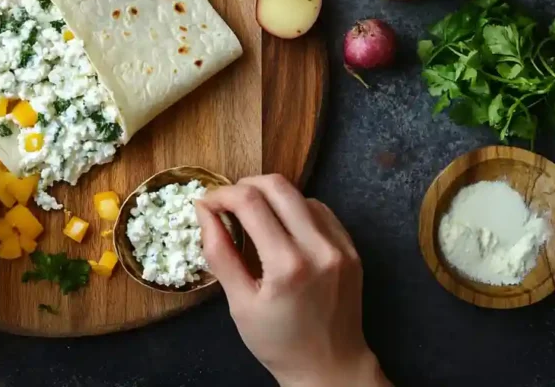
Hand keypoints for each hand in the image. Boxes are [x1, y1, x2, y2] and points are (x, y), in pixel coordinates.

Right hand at [195, 175, 390, 386]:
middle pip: (278, 185)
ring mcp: (340, 246)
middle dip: (245, 185)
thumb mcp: (239, 304)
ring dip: (270, 197)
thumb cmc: (278, 342)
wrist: (331, 368)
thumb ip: (219, 253)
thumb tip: (203, 210)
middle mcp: (320, 248)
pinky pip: (319, 210)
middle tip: (227, 203)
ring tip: (253, 217)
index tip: (206, 204)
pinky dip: (294, 209)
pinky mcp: (351, 248)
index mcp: (288, 265)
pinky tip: (281, 227)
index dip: (221, 195)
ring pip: (299, 193)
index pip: (250, 202)